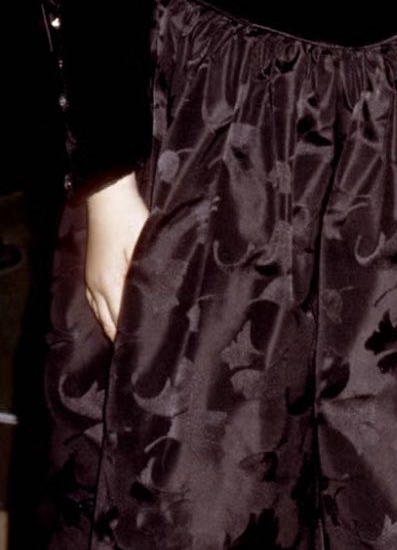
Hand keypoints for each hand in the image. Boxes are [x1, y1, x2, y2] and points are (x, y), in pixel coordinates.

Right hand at [84, 172, 149, 340]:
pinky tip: (114, 317)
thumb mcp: (144, 249)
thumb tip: (151, 302)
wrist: (108, 198)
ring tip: (128, 342)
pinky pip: (95, 303)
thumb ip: (146, 277)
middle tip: (140, 351)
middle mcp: (96, 288)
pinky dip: (105, 314)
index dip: (131, 339)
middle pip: (108, 324)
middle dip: (121, 339)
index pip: (120, 323)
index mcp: (110, 285)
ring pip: (100, 315)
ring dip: (113, 327)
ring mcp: (91, 280)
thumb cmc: (130, 220)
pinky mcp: (91, 272)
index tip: (145, 352)